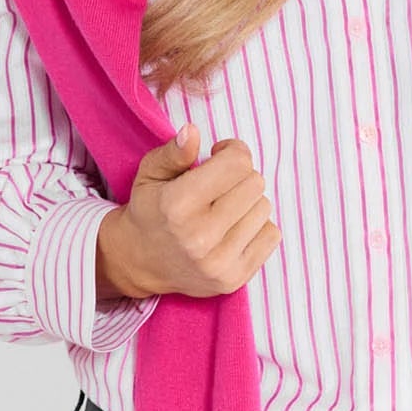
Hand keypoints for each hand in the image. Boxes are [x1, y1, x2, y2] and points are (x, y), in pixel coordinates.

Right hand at [109, 125, 282, 299]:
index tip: (219, 155)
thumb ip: (173, 152)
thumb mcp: (150, 173)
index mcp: (177, 205)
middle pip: (255, 183)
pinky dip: (257, 226)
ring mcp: (218, 262)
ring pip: (264, 208)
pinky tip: (233, 228)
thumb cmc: (150, 209)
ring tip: (224, 208)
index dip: (233, 151)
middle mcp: (199, 236)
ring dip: (248, 202)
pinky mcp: (234, 278)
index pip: (237, 163)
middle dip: (240, 176)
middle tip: (220, 184)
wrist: (139, 262)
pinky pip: (271, 235)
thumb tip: (192, 132)